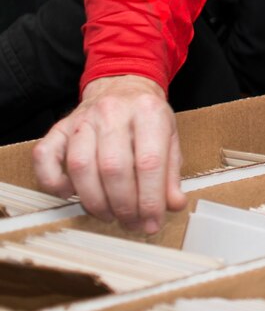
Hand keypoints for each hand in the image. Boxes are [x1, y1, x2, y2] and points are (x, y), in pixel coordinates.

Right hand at [32, 75, 183, 233]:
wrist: (121, 87)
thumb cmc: (146, 118)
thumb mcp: (170, 138)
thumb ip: (171, 173)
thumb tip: (173, 206)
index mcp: (148, 112)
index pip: (149, 162)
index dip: (150, 200)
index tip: (152, 222)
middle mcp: (113, 112)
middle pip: (114, 168)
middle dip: (123, 205)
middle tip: (131, 223)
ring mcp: (82, 119)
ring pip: (81, 166)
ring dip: (94, 200)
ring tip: (108, 215)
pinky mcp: (58, 128)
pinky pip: (45, 157)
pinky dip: (54, 182)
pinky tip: (70, 194)